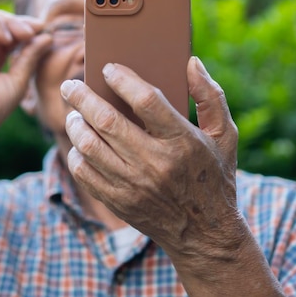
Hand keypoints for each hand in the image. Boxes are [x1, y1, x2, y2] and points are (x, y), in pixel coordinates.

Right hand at [0, 7, 51, 145]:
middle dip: (20, 24)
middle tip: (36, 30)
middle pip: (0, 24)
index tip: (45, 30)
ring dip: (10, 22)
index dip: (26, 31)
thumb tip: (47, 37)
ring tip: (24, 35)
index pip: (9, 37)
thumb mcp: (18, 80)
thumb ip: (30, 57)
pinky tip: (7, 38)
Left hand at [60, 57, 243, 258]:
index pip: (146, 101)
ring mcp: (134, 185)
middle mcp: (156, 163)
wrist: (205, 234)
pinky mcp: (118, 202)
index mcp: (183, 141)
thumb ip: (211, 96)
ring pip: (89, 146)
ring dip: (75, 124)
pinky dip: (76, 154)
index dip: (123, 80)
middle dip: (83, 97)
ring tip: (74, 113)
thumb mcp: (225, 136)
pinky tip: (80, 143)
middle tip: (70, 85)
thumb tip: (190, 62)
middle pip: (107, 121)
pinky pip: (84, 173)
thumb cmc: (213, 176)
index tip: (108, 68)